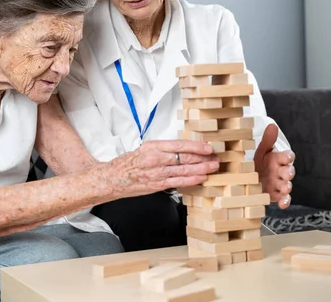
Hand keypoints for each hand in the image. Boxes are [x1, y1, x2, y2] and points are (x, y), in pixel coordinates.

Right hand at [103, 140, 219, 197]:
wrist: (114, 178)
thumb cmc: (129, 163)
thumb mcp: (145, 148)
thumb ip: (163, 149)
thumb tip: (183, 149)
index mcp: (154, 147)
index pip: (180, 145)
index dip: (197, 146)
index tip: (208, 147)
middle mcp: (157, 159)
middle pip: (186, 157)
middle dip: (204, 158)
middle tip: (216, 157)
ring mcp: (158, 173)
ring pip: (185, 170)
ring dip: (202, 168)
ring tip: (214, 167)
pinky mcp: (158, 185)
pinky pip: (179, 182)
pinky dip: (192, 180)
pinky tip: (202, 178)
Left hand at [254, 124, 295, 208]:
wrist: (248, 175)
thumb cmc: (256, 160)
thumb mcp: (260, 150)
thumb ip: (267, 140)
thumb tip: (272, 125)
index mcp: (277, 159)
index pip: (286, 156)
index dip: (288, 157)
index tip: (288, 157)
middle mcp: (280, 171)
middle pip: (288, 171)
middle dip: (289, 172)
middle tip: (288, 173)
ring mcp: (278, 183)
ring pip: (286, 185)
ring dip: (287, 187)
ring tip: (285, 188)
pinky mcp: (274, 194)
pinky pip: (282, 198)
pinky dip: (284, 201)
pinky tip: (283, 204)